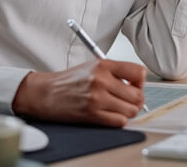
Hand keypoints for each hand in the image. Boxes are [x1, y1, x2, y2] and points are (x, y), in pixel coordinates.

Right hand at [12, 60, 146, 126]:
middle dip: (136, 99)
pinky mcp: (92, 114)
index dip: (140, 81)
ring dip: (128, 112)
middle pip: (137, 94)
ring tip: (119, 108)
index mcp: (103, 65)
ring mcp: (97, 98)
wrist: (46, 93)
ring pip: (131, 110)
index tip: (135, 85)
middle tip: (129, 100)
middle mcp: (102, 80)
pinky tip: (111, 115)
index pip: (138, 72)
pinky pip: (119, 121)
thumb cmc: (68, 81)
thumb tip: (136, 83)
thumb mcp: (92, 66)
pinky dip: (119, 120)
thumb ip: (114, 72)